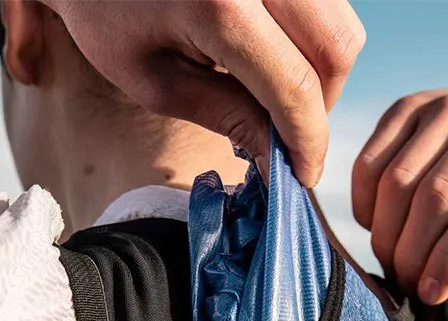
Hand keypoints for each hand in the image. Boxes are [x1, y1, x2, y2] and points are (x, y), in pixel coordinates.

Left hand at [44, 0, 364, 185]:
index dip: (308, 141)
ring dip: (320, 70)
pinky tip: (270, 52)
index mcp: (220, 2)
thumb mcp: (156, 81)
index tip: (303, 176)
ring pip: (340, 20)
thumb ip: (227, 118)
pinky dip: (309, 36)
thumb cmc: (107, 15)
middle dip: (320, 105)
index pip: (294, 86)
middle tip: (286, 135)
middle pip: (337, 48)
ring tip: (275, 93)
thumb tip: (279, 163)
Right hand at [351, 85, 447, 302]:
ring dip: (386, 233)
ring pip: (398, 180)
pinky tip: (375, 226)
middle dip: (412, 250)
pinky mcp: (409, 105)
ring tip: (390, 260)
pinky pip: (371, 164)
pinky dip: (365, 207)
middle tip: (403, 280)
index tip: (428, 293)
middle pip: (437, 194)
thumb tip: (429, 289)